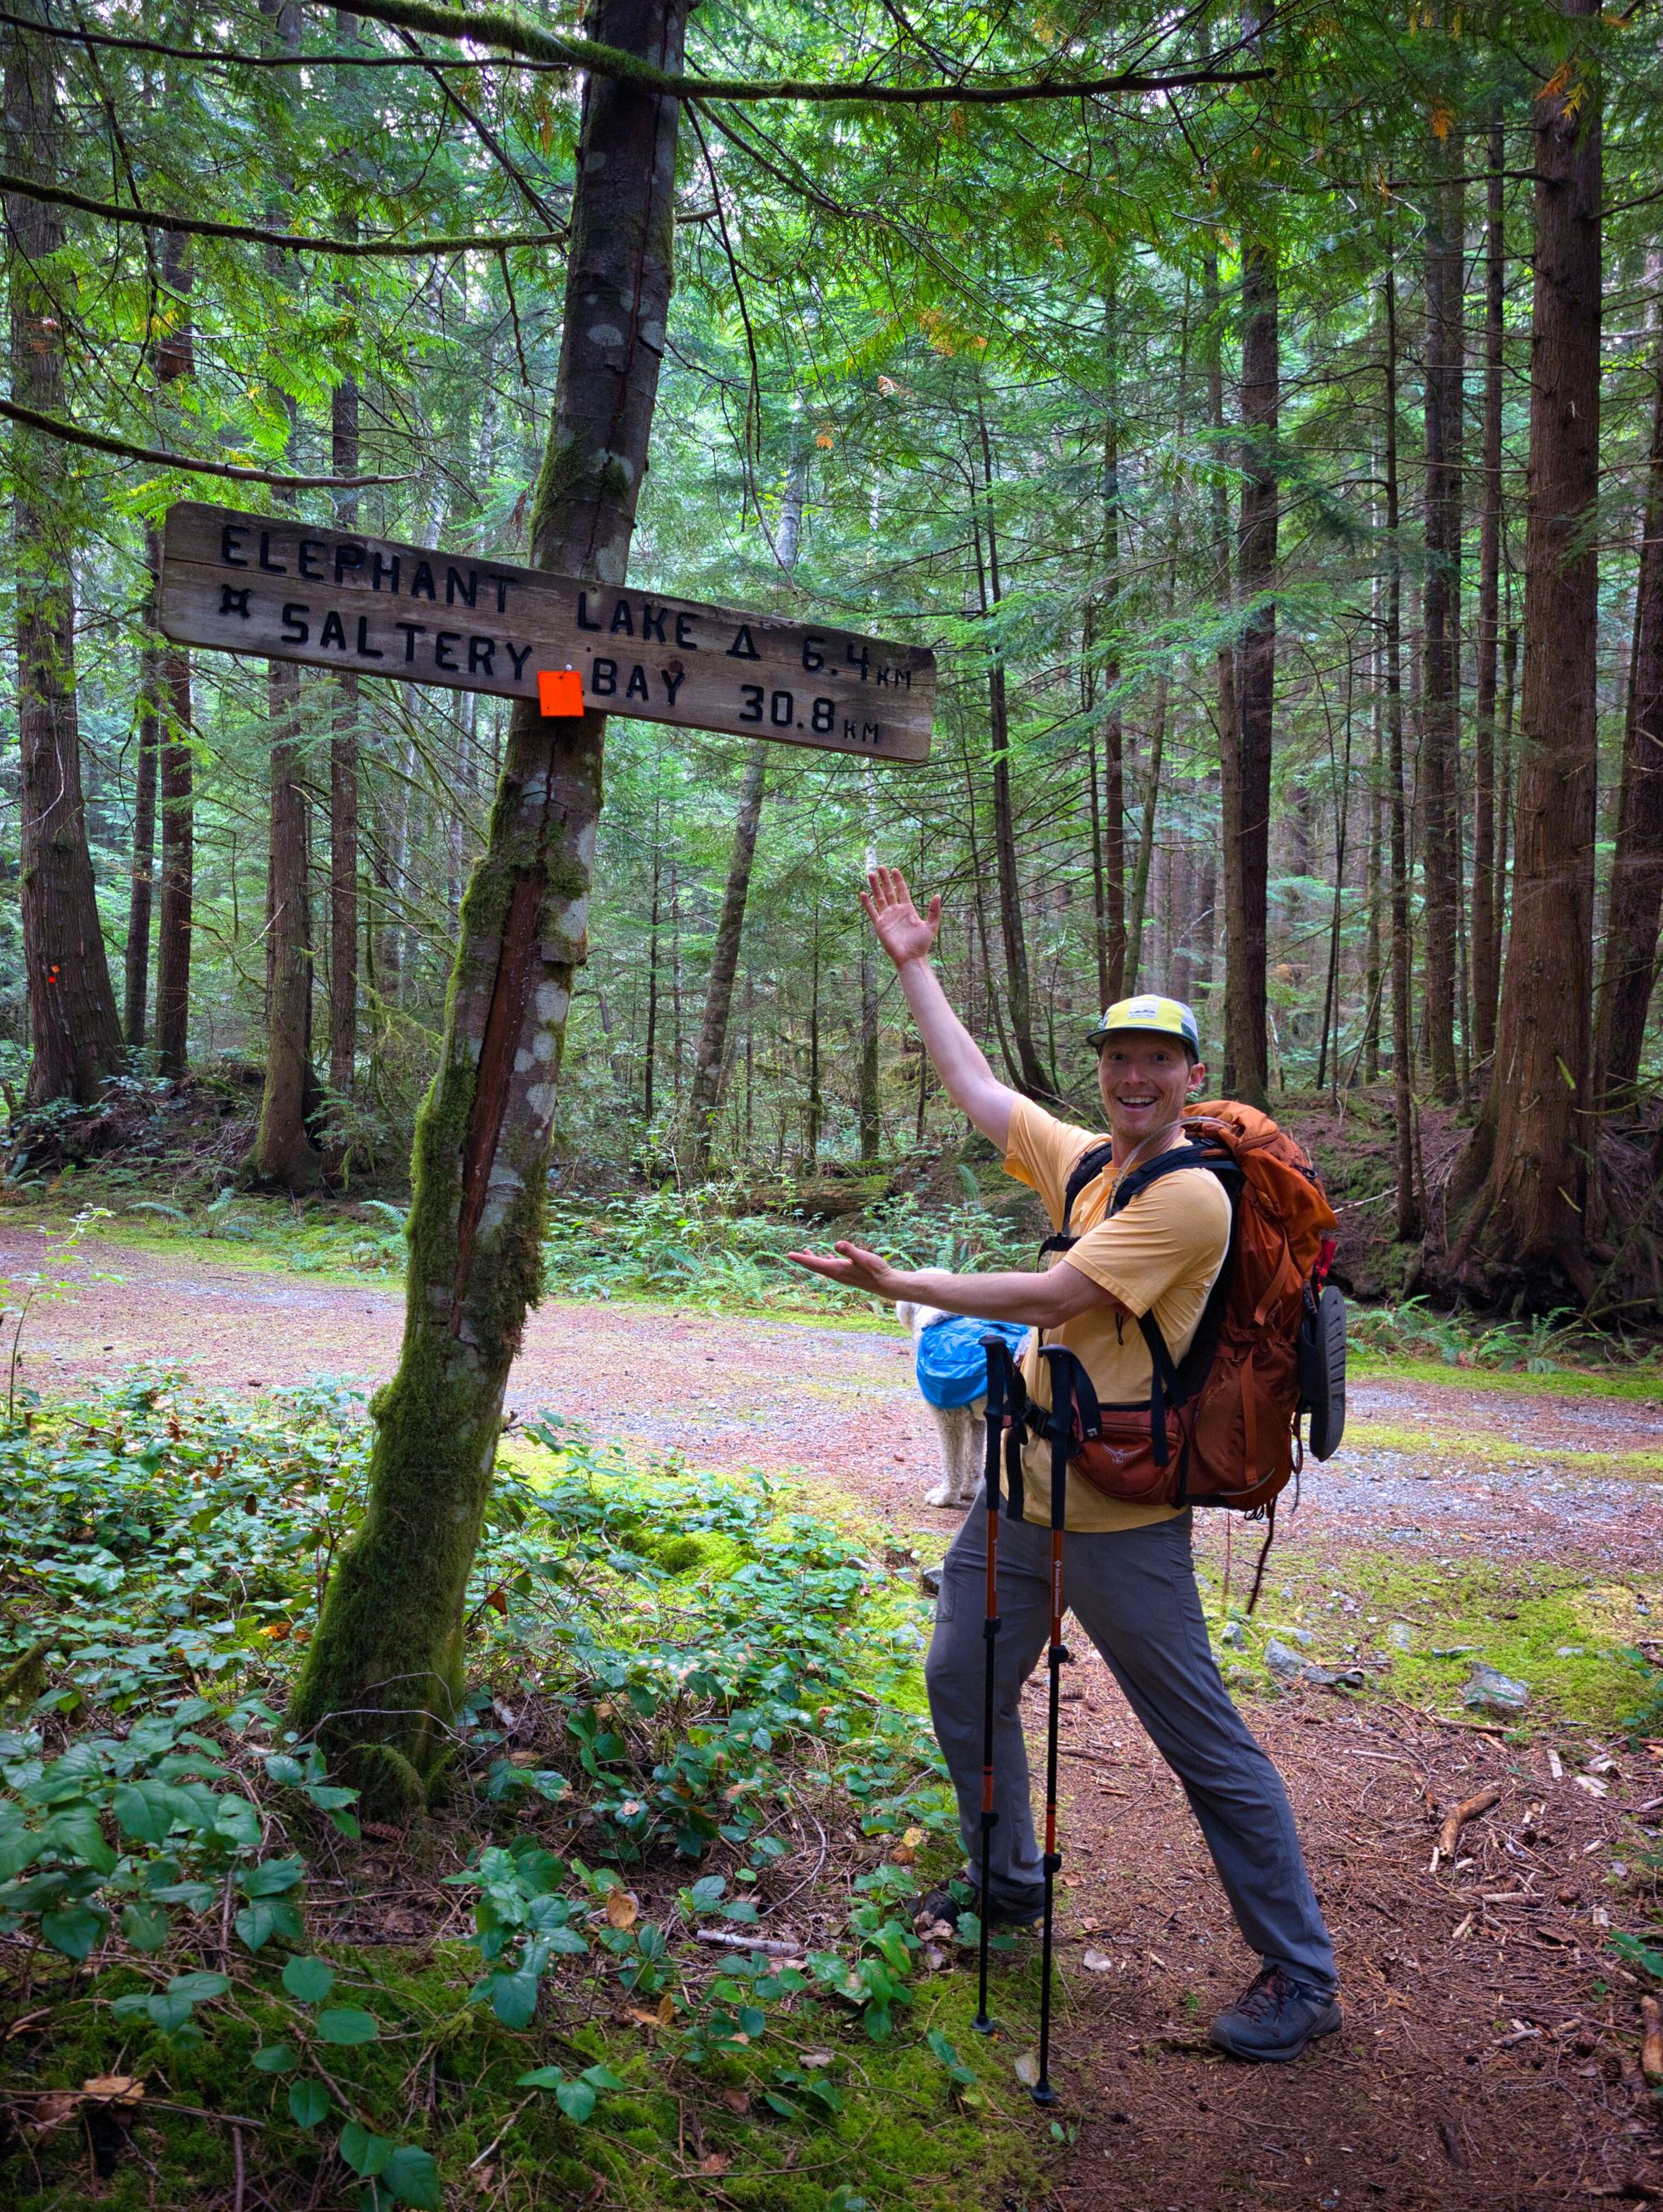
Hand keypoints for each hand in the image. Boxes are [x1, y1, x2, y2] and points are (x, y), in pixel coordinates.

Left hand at [785, 1239, 904, 1297]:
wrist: (886, 1284)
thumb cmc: (876, 1270)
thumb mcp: (863, 1257)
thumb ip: (850, 1250)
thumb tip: (836, 1244)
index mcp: (837, 1269)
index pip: (815, 1263)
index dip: (801, 1258)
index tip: (789, 1255)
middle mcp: (837, 1274)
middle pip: (815, 1267)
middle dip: (803, 1260)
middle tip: (791, 1255)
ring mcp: (842, 1276)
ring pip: (823, 1268)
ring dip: (813, 1261)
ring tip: (806, 1253)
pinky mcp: (848, 1275)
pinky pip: (832, 1268)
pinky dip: (826, 1262)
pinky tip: (829, 1257)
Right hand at [860, 865, 939, 971]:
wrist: (910, 958)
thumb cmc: (922, 944)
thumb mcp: (931, 925)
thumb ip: (934, 910)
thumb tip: (937, 895)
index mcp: (908, 909)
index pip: (902, 890)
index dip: (898, 880)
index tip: (894, 869)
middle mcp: (896, 911)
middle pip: (889, 891)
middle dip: (884, 879)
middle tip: (880, 867)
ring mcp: (887, 917)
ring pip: (879, 898)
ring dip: (874, 887)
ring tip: (870, 875)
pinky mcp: (880, 925)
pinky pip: (872, 911)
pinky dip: (867, 903)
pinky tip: (863, 894)